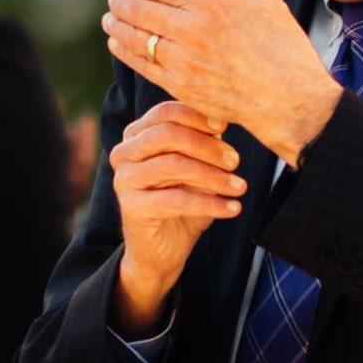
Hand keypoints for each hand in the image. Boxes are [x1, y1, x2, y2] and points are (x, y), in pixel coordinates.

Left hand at [102, 0, 344, 164]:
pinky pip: (142, 64)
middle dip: (121, 3)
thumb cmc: (284, 47)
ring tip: (111, 19)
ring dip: (118, 26)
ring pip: (136, 37)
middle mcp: (193, 28)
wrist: (290, 99)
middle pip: (141, 10)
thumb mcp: (270, 0)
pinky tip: (120, 44)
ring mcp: (184, 59)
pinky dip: (125, 52)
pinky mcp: (180, 86)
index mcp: (212, 2)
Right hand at [108, 99, 246, 333]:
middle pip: (167, 134)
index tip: (224, 127)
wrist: (163, 250)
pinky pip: (175, 199)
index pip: (165, 112)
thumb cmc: (183, 200)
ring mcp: (123, 179)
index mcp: (137, 135)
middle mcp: (124, 153)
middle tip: (235, 161)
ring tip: (239, 187)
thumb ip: (205, 144)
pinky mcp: (130, 207)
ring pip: (172, 165)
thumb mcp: (198, 167)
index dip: (197, 116)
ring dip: (212, 176)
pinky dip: (209, 203)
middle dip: (207, 146)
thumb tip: (222, 121)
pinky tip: (232, 208)